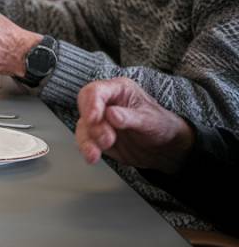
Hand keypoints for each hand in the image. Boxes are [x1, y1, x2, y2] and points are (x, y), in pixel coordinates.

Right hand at [75, 78, 194, 173]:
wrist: (164, 148)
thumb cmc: (161, 126)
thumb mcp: (150, 120)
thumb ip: (130, 117)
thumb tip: (111, 114)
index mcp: (118, 90)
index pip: (96, 91)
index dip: (91, 104)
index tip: (93, 119)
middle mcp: (105, 102)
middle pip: (85, 107)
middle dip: (92, 124)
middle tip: (106, 139)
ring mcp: (99, 119)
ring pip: (83, 126)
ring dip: (88, 140)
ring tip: (101, 150)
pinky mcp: (96, 135)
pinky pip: (85, 140)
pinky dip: (87, 148)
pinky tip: (93, 156)